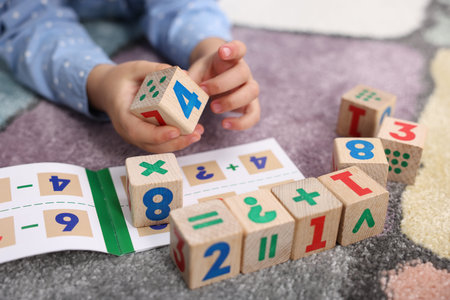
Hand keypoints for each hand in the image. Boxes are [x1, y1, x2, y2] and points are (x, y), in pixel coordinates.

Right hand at [87, 61, 203, 152]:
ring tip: (198, 133)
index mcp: (121, 115)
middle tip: (195, 134)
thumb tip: (183, 73)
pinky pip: (161, 142)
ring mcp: (137, 135)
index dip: (156, 135)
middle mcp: (128, 130)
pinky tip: (192, 132)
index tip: (175, 131)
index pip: (137, 131)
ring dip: (179, 143)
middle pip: (151, 144)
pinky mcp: (146, 135)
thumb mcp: (135, 68)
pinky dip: (176, 139)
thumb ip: (155, 69)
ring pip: (158, 147)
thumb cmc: (121, 78)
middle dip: (175, 142)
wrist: (109, 89)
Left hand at [188, 39, 259, 129]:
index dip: (233, 49)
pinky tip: (224, 124)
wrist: (215, 84)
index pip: (239, 48)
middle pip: (242, 73)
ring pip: (252, 92)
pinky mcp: (251, 106)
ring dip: (232, 101)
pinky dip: (241, 122)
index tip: (222, 52)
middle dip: (222, 83)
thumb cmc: (206, 76)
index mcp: (230, 59)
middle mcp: (244, 72)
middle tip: (204, 91)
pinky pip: (254, 115)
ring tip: (213, 108)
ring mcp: (249, 89)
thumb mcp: (197, 73)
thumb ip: (190, 77)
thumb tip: (182, 78)